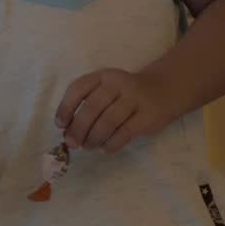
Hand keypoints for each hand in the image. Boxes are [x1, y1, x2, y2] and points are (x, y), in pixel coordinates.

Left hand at [55, 68, 174, 151]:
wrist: (164, 89)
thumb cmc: (125, 93)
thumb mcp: (106, 89)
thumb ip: (87, 104)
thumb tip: (67, 130)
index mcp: (102, 76)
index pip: (77, 89)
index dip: (65, 108)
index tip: (60, 125)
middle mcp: (118, 84)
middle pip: (92, 107)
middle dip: (78, 128)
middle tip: (72, 143)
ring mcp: (135, 98)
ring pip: (108, 121)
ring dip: (94, 137)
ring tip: (88, 146)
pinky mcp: (149, 115)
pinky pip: (126, 132)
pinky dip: (112, 143)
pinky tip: (105, 149)